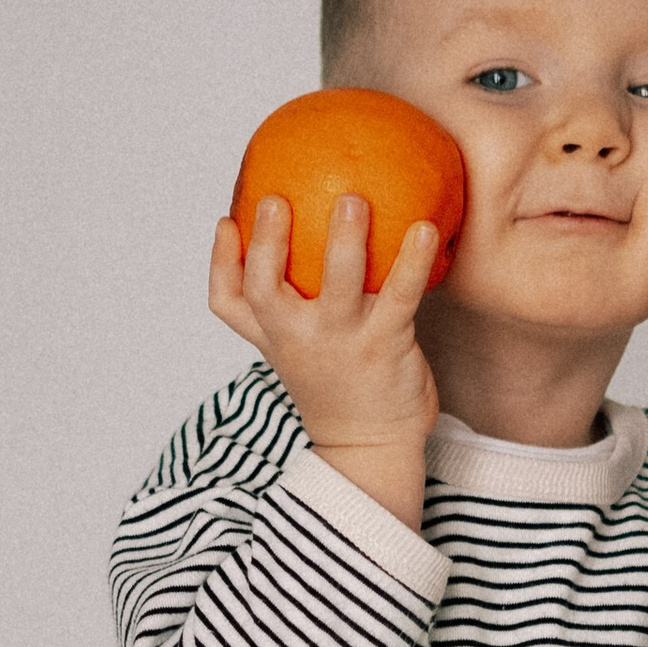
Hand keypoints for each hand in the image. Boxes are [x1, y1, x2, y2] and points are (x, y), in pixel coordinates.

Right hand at [210, 192, 441, 532]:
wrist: (372, 448)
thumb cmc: (340, 386)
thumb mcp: (302, 352)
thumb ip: (295, 309)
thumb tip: (312, 240)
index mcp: (274, 337)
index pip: (228, 302)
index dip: (220, 260)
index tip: (226, 221)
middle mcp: (298, 338)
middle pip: (264, 290)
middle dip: (266, 243)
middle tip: (275, 198)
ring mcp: (341, 342)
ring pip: (335, 287)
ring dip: (344, 242)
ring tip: (353, 200)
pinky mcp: (385, 346)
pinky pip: (400, 296)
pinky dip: (414, 261)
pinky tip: (427, 228)